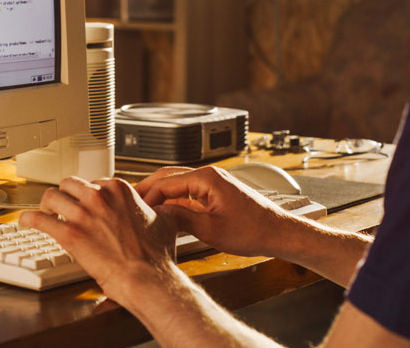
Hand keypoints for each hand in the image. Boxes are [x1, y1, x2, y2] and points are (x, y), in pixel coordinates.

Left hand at [18, 176, 179, 301]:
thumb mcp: (166, 222)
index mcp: (118, 189)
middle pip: (68, 184)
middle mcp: (98, 196)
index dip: (87, 195)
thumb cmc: (155, 255)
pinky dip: (28, 219)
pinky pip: (38, 219)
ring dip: (46, 205)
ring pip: (51, 196)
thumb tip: (165, 210)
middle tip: (62, 207)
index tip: (84, 205)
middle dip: (64, 195)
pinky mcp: (68, 234)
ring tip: (45, 213)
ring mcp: (82, 214)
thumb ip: (160, 211)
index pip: (93, 182)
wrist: (146, 277)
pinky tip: (24, 221)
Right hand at [136, 165, 303, 258]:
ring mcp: (214, 183)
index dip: (147, 195)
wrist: (278, 233)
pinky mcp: (217, 192)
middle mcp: (210, 175)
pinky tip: (165, 210)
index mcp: (207, 178)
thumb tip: (159, 213)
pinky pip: (189, 190)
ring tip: (143, 205)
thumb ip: (182, 219)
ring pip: (178, 182)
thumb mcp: (212, 230)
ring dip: (160, 193)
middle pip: (169, 176)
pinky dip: (174, 198)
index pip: (167, 182)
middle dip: (149, 188)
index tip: (134, 207)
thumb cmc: (254, 230)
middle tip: (130, 201)